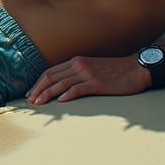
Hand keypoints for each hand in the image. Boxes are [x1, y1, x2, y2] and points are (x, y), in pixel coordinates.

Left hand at [26, 55, 149, 104]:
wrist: (134, 69)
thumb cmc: (113, 72)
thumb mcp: (91, 69)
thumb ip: (77, 74)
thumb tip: (62, 87)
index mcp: (76, 61)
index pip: (51, 72)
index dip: (38, 83)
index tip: (31, 93)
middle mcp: (79, 65)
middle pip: (52, 77)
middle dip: (38, 89)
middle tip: (30, 101)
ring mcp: (87, 73)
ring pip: (61, 83)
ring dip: (47, 94)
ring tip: (38, 103)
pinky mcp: (97, 83)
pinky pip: (78, 89)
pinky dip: (67, 95)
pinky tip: (60, 102)